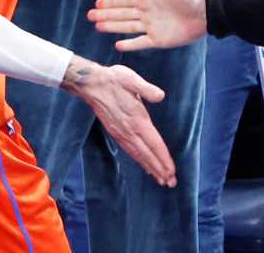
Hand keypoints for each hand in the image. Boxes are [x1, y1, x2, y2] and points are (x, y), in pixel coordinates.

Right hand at [61, 56, 175, 186]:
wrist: (91, 84)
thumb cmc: (114, 79)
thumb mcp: (131, 79)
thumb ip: (146, 89)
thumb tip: (160, 96)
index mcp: (137, 119)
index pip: (154, 143)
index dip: (164, 158)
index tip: (172, 172)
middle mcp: (129, 130)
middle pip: (148, 154)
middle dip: (160, 169)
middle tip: (171, 183)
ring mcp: (121, 133)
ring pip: (139, 155)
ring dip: (151, 168)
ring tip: (161, 180)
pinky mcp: (116, 133)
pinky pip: (131, 151)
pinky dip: (140, 161)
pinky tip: (145, 165)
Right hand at [88, 0, 207, 51]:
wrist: (204, 13)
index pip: (124, 0)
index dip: (111, 1)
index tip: (97, 2)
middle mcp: (147, 12)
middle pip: (121, 14)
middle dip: (106, 15)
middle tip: (90, 16)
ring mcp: (151, 26)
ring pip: (127, 27)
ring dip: (112, 27)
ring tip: (98, 26)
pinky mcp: (158, 40)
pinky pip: (140, 42)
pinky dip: (129, 44)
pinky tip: (117, 44)